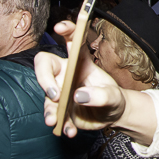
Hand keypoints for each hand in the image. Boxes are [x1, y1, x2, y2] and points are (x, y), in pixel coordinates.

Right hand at [36, 20, 126, 135]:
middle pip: (45, 66)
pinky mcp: (61, 109)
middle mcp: (67, 74)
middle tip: (55, 94)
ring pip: (47, 96)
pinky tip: (70, 131)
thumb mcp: (114, 96)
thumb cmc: (114, 99)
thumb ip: (101, 94)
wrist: (113, 117)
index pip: (72, 41)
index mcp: (81, 62)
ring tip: (55, 121)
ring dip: (49, 109)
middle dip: (44, 78)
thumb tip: (79, 96)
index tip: (60, 27)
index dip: (66, 31)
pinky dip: (61, 125)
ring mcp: (62, 92)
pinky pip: (54, 115)